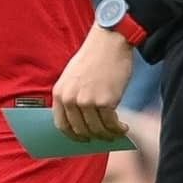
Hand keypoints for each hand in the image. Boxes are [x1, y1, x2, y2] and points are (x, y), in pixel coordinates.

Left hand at [52, 25, 132, 141]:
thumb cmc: (93, 58)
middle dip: (93, 137)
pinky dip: (118, 130)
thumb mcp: (72, 77)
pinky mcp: (105, 102)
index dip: (73, 136)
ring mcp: (87, 101)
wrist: (109, 43)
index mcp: (59, 93)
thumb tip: (80, 123)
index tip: (83, 140)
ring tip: (116, 132)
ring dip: (108, 135)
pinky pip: (111, 124)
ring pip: (97, 130)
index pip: (61, 125)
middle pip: (81, 130)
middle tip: (104, 138)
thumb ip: (72, 97)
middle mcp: (70, 99)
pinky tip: (123, 128)